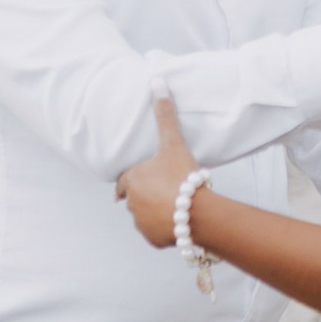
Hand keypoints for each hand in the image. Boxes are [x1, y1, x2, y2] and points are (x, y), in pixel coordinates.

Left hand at [116, 93, 198, 247]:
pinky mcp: (154, 239)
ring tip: (174, 206)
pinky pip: (156, 233)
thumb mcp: (173, 143)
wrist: (197, 213)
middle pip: (135, 199)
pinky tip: (178, 221)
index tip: (136, 181)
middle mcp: (131, 203)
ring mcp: (141, 223)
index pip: (124, 181)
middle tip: (166, 191)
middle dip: (147, 196)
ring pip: (145, 217)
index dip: (131, 180)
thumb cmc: (182, 176)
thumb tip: (157, 82)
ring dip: (154, 213)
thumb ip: (165, 115)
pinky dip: (164, 229)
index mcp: (132, 181)